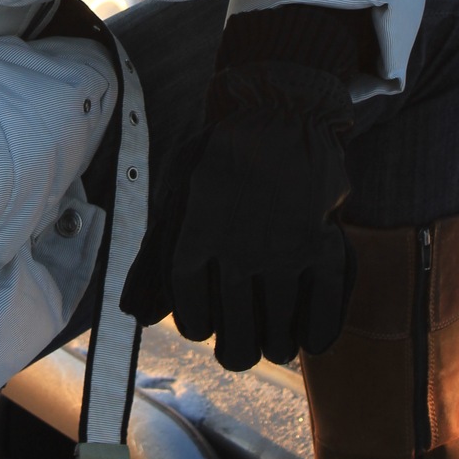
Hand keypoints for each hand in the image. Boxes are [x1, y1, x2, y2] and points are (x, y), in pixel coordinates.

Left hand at [168, 61, 355, 369]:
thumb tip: (137, 316)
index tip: (205, 321)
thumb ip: (156, 254)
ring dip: (275, 344)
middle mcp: (236, 248)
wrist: (280, 108)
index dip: (197, 326)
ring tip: (274, 338)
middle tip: (241, 345)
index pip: (192, 316)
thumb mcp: (176, 192)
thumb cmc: (221, 154)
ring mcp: (282, 249)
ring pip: (278, 335)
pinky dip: (316, 334)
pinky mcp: (321, 244)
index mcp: (194, 233)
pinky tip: (310, 339)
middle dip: (236, 351)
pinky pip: (322, 312)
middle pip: (235, 340)